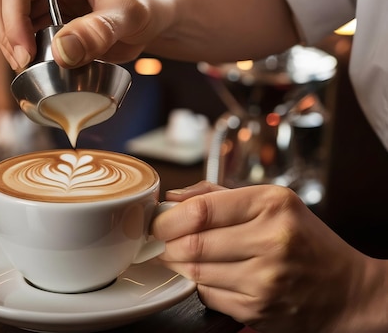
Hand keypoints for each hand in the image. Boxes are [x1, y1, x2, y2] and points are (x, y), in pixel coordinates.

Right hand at [0, 0, 298, 70]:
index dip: (11, 12)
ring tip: (30, 68)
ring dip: (13, 44)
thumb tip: (62, 51)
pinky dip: (23, 52)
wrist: (163, 17)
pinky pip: (22, 33)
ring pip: (6, 16)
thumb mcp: (131, 12)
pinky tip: (36, 66)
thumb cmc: (154, 2)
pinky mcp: (47, 17)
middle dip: (8, 31)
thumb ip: (99, 30)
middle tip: (24, 64)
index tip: (25, 48)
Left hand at [151, 181, 387, 331]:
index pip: (200, 210)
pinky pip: (208, 296)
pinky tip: (211, 276)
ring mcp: (265, 279)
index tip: (158, 222)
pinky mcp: (258, 309)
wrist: (347, 290)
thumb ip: (218, 195)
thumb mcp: (272, 203)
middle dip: (167, 244)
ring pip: (195, 272)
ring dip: (179, 265)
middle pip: (192, 244)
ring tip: (181, 257)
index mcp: (272, 205)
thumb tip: (172, 198)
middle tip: (162, 242)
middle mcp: (271, 240)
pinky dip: (200, 286)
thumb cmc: (304, 240)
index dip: (168, 218)